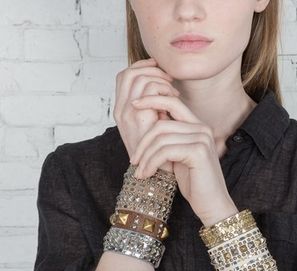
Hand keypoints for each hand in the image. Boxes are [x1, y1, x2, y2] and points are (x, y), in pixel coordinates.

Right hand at [113, 57, 179, 173]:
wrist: (157, 173)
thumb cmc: (159, 152)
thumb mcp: (153, 127)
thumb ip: (153, 109)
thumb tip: (165, 90)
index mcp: (121, 111)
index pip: (124, 76)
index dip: (141, 68)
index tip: (158, 70)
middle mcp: (120, 110)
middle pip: (129, 72)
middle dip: (151, 69)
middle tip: (168, 78)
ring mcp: (126, 113)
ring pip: (140, 77)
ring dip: (160, 79)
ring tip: (173, 92)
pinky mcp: (137, 116)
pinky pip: (150, 88)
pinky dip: (164, 89)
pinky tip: (174, 100)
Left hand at [130, 95, 237, 225]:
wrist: (211, 204)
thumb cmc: (194, 183)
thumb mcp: (177, 156)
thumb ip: (167, 138)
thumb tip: (148, 120)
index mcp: (198, 126)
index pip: (172, 102)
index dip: (152, 99)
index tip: (134, 104)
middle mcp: (202, 128)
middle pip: (161, 124)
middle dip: (142, 142)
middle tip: (133, 160)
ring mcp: (202, 139)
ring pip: (161, 138)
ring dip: (145, 157)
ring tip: (140, 172)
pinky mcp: (198, 152)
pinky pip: (165, 151)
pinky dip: (151, 163)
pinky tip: (147, 174)